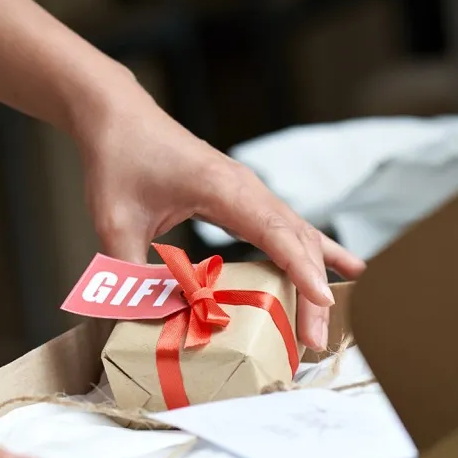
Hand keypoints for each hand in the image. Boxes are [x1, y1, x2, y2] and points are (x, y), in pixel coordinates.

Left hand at [75, 80, 364, 350]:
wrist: (120, 118)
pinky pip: (287, 229)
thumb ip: (132, 273)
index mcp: (223, 190)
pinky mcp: (244, 199)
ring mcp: (250, 193)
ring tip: (329, 320)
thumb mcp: (115, 224)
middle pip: (296, 241)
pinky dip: (312, 253)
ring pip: (298, 236)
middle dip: (312, 291)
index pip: (276, 233)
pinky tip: (343, 268)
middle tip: (316, 340)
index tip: (321, 302)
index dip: (301, 270)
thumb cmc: (119, 161)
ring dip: (315, 276)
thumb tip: (146, 320)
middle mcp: (247, 189)